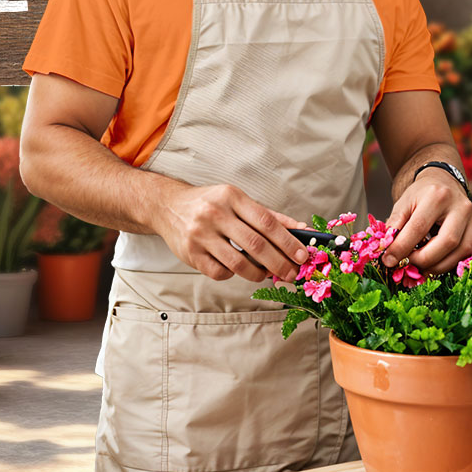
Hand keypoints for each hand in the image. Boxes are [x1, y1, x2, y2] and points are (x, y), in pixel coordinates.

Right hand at [153, 183, 309, 282]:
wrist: (169, 206)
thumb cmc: (210, 204)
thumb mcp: (239, 201)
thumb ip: (269, 216)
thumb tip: (302, 230)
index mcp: (232, 197)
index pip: (266, 222)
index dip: (288, 241)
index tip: (302, 255)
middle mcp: (215, 213)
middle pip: (255, 245)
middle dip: (279, 263)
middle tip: (292, 273)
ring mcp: (201, 234)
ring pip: (238, 263)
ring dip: (258, 273)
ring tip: (267, 274)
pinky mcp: (190, 254)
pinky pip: (220, 272)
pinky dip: (234, 275)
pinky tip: (238, 269)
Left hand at [381, 169, 471, 275]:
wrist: (443, 182)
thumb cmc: (421, 194)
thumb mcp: (403, 203)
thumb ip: (394, 224)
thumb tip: (385, 248)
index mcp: (437, 196)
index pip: (419, 227)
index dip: (403, 247)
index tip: (389, 260)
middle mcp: (460, 206)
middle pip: (446, 242)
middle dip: (424, 259)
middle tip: (408, 263)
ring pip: (460, 251)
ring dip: (437, 265)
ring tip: (420, 266)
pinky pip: (467, 254)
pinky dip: (449, 263)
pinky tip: (434, 263)